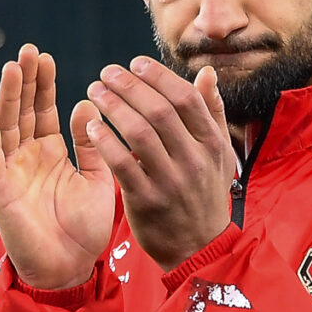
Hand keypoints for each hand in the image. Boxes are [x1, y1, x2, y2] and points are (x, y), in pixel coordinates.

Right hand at [0, 45, 117, 290]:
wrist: (71, 270)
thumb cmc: (84, 229)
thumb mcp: (96, 179)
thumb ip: (92, 144)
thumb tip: (87, 104)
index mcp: (51, 153)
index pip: (44, 110)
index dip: (43, 84)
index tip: (45, 56)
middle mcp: (27, 157)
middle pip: (22, 111)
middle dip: (24, 81)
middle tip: (27, 50)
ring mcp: (10, 171)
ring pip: (5, 125)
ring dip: (7, 96)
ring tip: (12, 66)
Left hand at [84, 58, 239, 271]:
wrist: (199, 248)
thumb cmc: (205, 194)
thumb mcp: (219, 154)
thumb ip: (213, 112)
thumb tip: (207, 72)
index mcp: (212, 143)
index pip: (185, 97)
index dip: (157, 76)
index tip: (134, 63)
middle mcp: (193, 160)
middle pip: (159, 110)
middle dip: (128, 86)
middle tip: (106, 73)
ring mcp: (170, 181)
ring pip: (138, 132)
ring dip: (113, 107)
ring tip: (95, 92)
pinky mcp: (147, 202)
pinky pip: (122, 164)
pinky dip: (105, 141)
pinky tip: (92, 126)